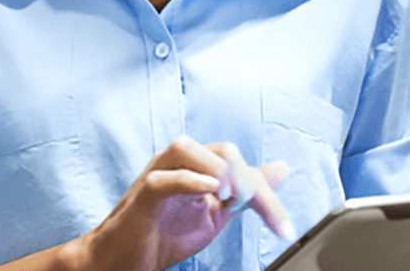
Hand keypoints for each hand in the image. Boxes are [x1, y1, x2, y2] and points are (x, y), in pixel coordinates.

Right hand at [72, 136, 291, 270]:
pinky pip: (163, 179)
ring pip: (187, 149)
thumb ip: (246, 191)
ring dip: (219, 171)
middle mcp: (176, 162)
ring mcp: (157, 174)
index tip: (283, 228)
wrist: (126, 260)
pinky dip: (189, 180)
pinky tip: (210, 193)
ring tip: (231, 199)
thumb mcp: (217, 214)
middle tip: (257, 213)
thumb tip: (281, 168)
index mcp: (196, 165)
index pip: (240, 164)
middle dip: (249, 183)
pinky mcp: (142, 195)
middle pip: (223, 152)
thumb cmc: (164, 235)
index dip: (267, 195)